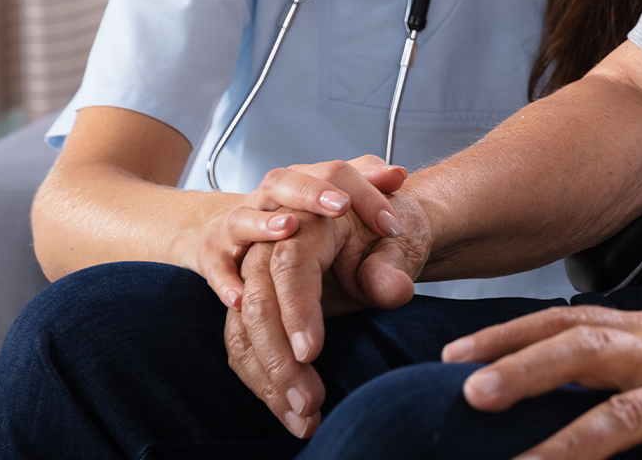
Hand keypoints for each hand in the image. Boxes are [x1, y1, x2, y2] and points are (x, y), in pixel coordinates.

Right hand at [197, 156, 407, 308]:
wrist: (235, 234)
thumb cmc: (300, 220)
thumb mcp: (337, 200)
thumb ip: (367, 185)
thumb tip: (400, 173)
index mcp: (304, 179)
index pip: (337, 172)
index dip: (367, 196)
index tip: (393, 227)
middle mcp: (270, 196)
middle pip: (288, 182)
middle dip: (314, 193)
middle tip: (342, 206)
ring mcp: (238, 223)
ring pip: (244, 217)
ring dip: (265, 225)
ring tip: (288, 230)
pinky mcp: (213, 253)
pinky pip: (215, 265)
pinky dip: (225, 280)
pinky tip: (240, 297)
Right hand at [224, 192, 432, 437]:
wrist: (376, 232)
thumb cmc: (388, 237)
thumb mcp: (399, 243)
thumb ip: (393, 265)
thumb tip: (394, 290)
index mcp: (312, 223)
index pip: (292, 267)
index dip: (297, 311)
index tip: (310, 353)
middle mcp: (273, 246)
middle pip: (259, 303)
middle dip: (280, 359)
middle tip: (311, 403)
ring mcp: (254, 274)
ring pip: (243, 330)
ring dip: (269, 380)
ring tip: (304, 418)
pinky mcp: (251, 302)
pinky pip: (241, 343)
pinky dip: (260, 380)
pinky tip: (286, 410)